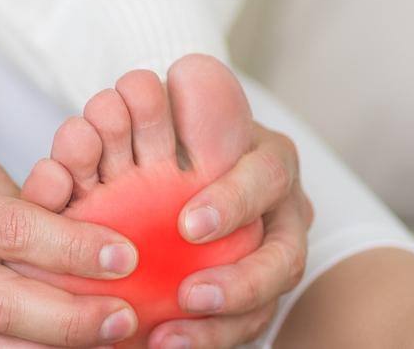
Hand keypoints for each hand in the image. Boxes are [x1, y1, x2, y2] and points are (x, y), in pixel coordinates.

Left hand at [150, 122, 312, 347]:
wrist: (206, 162)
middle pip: (282, 259)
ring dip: (219, 327)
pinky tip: (166, 344)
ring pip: (266, 304)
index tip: (189, 225)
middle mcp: (281, 213)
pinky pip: (243, 325)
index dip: (232, 203)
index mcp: (266, 160)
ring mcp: (273, 257)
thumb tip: (130, 90)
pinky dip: (206, 338)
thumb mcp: (185, 105)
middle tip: (190, 296)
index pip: (264, 179)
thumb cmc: (188, 129)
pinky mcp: (256, 295)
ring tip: (169, 340)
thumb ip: (160, 104)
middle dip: (240, 284)